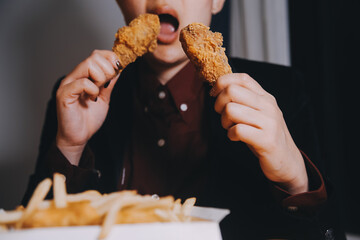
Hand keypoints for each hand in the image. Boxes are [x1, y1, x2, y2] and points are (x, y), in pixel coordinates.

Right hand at [56, 50, 119, 164]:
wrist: (78, 137)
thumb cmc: (89, 118)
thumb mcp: (105, 97)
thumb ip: (110, 83)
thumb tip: (120, 69)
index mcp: (84, 75)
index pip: (97, 54)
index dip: (110, 58)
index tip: (118, 70)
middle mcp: (74, 76)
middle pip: (94, 57)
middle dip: (108, 70)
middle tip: (106, 86)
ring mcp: (68, 83)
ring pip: (88, 64)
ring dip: (100, 79)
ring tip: (97, 93)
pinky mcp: (64, 94)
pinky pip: (83, 82)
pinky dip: (92, 90)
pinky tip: (91, 99)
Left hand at [211, 73, 307, 194]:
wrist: (286, 161)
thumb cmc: (264, 135)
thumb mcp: (257, 112)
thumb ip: (243, 99)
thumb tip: (218, 87)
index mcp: (265, 97)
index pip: (242, 78)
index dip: (222, 82)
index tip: (215, 94)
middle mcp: (268, 106)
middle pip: (232, 91)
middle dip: (219, 103)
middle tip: (222, 115)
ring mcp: (268, 122)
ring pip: (231, 110)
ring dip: (224, 121)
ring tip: (230, 127)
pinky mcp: (266, 140)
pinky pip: (238, 130)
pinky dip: (231, 134)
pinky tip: (236, 138)